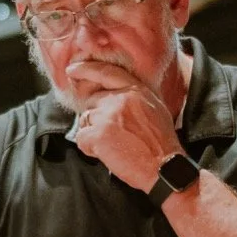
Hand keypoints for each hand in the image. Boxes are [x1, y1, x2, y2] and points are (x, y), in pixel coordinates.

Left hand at [68, 61, 181, 192]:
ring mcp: (108, 115)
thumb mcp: (155, 110)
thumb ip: (134, 98)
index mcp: (136, 90)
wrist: (164, 167)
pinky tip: (107, 154)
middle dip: (97, 119)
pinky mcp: (98, 135)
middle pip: (93, 102)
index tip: (72, 70)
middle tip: (114, 136)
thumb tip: (113, 96)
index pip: (106, 73)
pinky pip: (81, 139)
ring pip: (85, 120)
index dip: (86, 69)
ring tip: (114, 146)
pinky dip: (90, 149)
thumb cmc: (161, 144)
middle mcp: (121, 98)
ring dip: (93, 134)